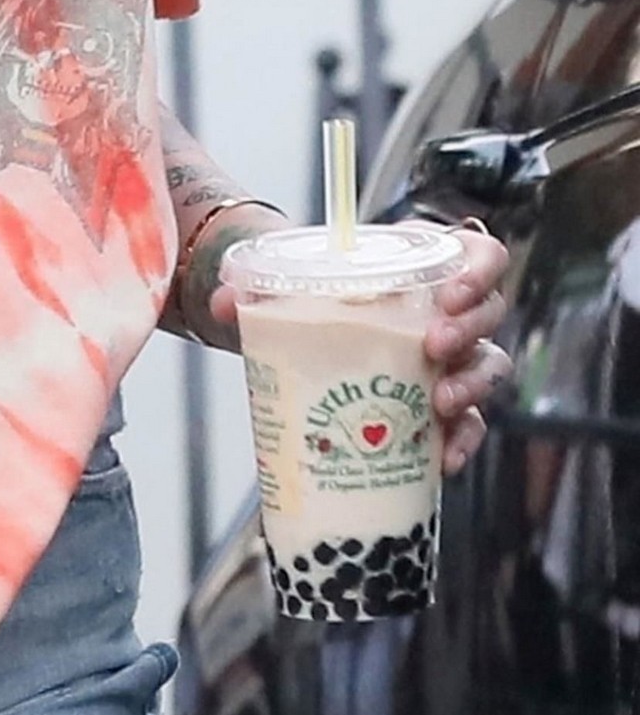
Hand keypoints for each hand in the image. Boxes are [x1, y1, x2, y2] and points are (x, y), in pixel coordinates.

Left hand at [206, 212, 513, 476]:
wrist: (311, 329)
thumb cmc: (320, 294)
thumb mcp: (294, 280)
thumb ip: (257, 287)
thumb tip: (224, 303)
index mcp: (426, 264)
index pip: (481, 254)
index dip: (478, 270)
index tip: (450, 293)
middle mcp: (451, 309)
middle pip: (490, 312)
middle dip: (469, 329)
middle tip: (432, 345)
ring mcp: (454, 357)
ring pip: (489, 365)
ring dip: (471, 384)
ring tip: (438, 401)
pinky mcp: (445, 402)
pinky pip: (471, 421)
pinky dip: (462, 440)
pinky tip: (444, 459)